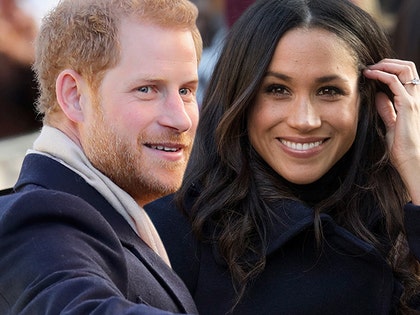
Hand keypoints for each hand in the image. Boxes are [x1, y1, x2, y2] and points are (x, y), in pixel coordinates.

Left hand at [364, 59, 419, 203]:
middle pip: (407, 67)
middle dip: (388, 62)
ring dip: (385, 64)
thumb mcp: (390, 123)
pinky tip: (369, 75)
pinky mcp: (407, 105)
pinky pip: (395, 81)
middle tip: (369, 65)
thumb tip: (378, 95)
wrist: (410, 160)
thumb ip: (386, 109)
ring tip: (369, 68)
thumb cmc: (401, 147)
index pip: (405, 76)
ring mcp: (412, 100)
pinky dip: (381, 74)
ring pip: (405, 69)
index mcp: (411, 101)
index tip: (371, 71)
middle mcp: (414, 97)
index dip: (389, 69)